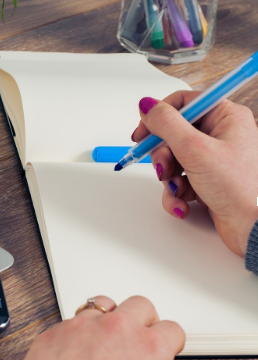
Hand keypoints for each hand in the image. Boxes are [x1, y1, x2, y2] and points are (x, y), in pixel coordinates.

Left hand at [16, 296, 184, 359]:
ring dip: (108, 317)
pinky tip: (76, 350)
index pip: (172, 329)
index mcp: (149, 348)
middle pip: (141, 305)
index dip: (169, 341)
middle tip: (136, 338)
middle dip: (142, 320)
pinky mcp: (59, 328)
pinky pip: (73, 320)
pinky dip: (78, 332)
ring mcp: (87, 324)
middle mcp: (119, 328)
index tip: (164, 346)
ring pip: (104, 304)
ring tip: (104, 338)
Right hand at [133, 92, 257, 255]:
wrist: (254, 228)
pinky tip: (183, 202)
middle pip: (172, 135)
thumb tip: (147, 105)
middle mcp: (220, 135)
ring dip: (168, 179)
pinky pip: (179, 180)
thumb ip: (166, 124)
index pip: (182, 103)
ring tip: (178, 189)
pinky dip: (176, 193)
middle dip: (163, 156)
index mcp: (225, 117)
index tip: (142, 133)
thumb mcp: (195, 149)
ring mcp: (213, 159)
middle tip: (164, 168)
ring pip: (172, 160)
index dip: (158, 117)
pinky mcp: (207, 181)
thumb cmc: (240, 188)